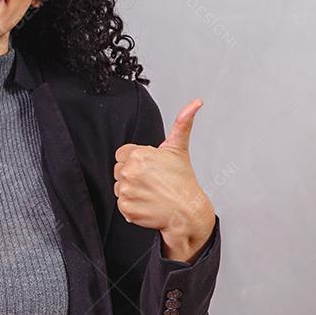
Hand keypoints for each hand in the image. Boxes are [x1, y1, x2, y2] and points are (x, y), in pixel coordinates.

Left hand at [113, 99, 215, 262]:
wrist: (188, 212)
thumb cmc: (183, 181)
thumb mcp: (179, 148)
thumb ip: (182, 122)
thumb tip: (196, 103)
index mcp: (138, 155)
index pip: (123, 154)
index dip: (137, 160)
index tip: (150, 168)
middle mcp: (130, 172)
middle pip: (119, 170)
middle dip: (133, 174)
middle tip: (153, 181)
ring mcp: (127, 191)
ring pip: (120, 187)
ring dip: (132, 190)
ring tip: (151, 192)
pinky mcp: (126, 208)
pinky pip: (121, 204)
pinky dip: (132, 206)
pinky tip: (147, 203)